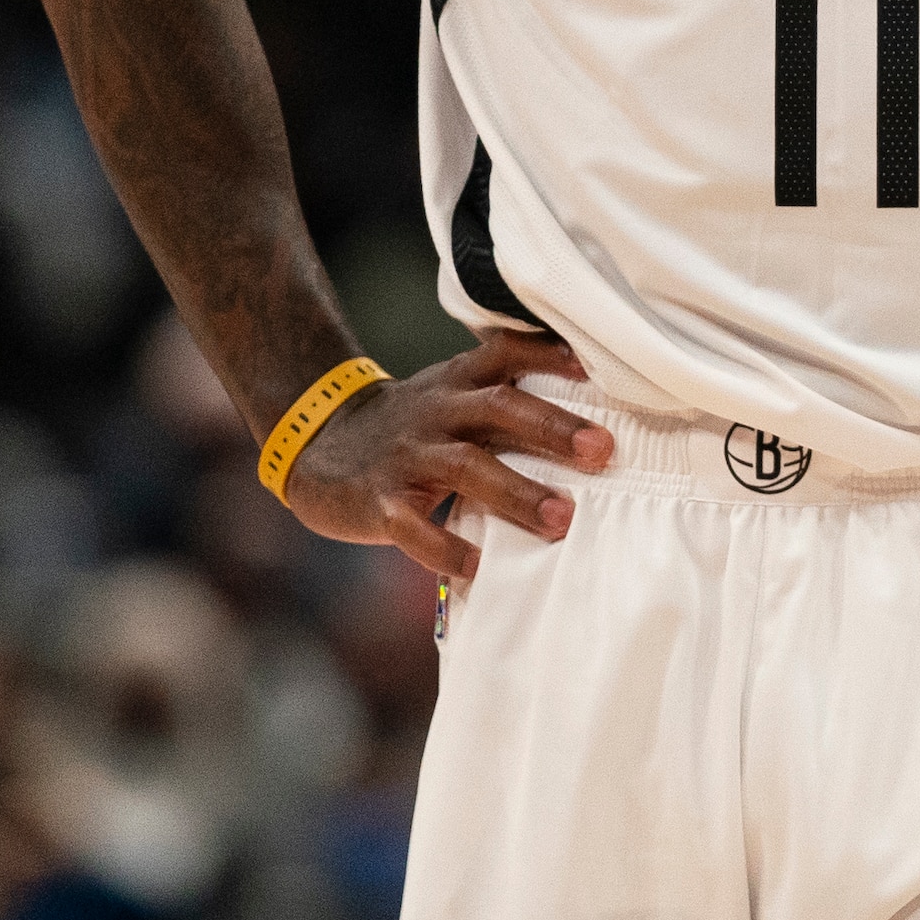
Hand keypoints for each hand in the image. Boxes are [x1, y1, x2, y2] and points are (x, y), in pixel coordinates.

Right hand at [275, 329, 613, 584]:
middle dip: (553, 429)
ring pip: (464, 466)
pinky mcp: (378, 502)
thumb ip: (504, 402)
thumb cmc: (410, 428)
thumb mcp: (450, 397)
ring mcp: (405, 456)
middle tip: (604, 451)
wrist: (316, 443)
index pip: (506, 353)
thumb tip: (593, 427)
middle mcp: (435, 411)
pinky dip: (445, 548)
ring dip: (516, 491)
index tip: (596, 368)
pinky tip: (479, 566)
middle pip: (498, 408)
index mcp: (457, 382)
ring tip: (562, 518)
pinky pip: (412, 527)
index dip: (549, 356)